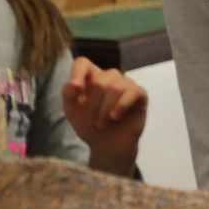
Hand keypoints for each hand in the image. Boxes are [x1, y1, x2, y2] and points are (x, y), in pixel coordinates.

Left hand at [62, 57, 146, 176]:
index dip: (78, 72)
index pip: (83, 63)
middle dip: (93, 105)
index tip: (76, 89)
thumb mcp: (72, 111)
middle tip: (91, 122)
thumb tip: (74, 84)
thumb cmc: (89, 125)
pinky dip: (121, 106)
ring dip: (105, 109)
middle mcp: (109, 77)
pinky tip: (115, 117)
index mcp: (91, 77)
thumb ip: (68, 94)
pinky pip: (132, 92)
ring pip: (116, 86)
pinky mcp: (140, 95)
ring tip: (101, 124)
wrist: (106, 145)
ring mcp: (126, 84)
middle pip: (100, 80)